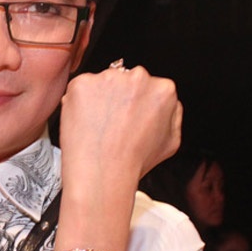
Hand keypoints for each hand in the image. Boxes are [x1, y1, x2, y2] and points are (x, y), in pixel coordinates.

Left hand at [59, 64, 181, 189]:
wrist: (102, 173)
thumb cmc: (133, 162)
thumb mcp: (171, 142)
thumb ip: (173, 115)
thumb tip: (168, 103)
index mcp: (163, 89)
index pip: (146, 86)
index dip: (134, 104)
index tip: (127, 118)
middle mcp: (138, 77)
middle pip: (124, 80)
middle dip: (117, 97)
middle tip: (111, 124)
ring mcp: (108, 78)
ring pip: (101, 84)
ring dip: (97, 99)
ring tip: (97, 127)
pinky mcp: (82, 83)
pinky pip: (79, 89)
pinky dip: (78, 103)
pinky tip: (83, 123)